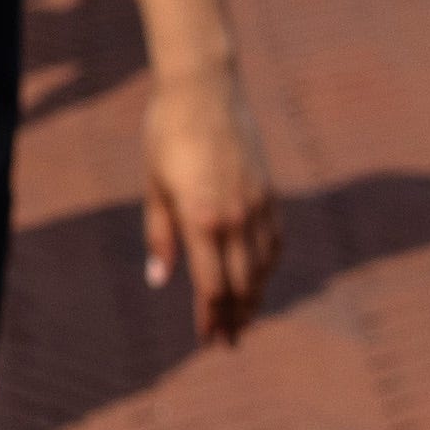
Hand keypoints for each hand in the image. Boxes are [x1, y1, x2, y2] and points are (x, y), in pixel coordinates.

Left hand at [140, 68, 279, 344]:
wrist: (204, 88)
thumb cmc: (166, 134)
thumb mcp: (154, 185)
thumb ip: (160, 236)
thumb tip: (159, 281)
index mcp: (201, 219)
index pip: (211, 287)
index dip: (210, 318)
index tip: (208, 340)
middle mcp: (236, 218)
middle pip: (241, 285)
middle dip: (235, 317)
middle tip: (229, 341)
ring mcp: (258, 205)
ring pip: (263, 268)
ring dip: (254, 297)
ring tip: (244, 317)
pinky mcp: (270, 192)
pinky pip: (276, 242)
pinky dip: (268, 266)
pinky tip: (259, 277)